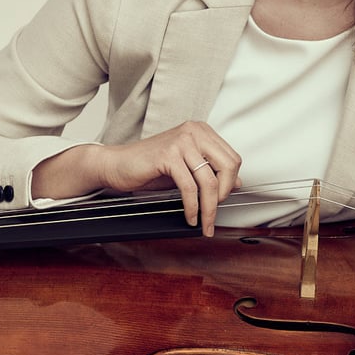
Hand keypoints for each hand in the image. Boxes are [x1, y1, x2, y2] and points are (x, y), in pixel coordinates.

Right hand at [99, 122, 241, 236]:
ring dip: (209, 207)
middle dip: (224, 196)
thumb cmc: (149, 165)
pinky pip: (189, 187)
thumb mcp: (186, 167)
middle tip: (214, 212)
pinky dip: (192, 206)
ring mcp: (181, 142)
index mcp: (201, 132)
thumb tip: (237, 183)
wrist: (117, 164)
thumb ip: (210, 172)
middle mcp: (194, 132)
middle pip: (228, 167)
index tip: (223, 200)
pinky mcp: (168, 155)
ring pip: (209, 180)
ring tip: (204, 222)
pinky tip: (190, 216)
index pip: (232, 158)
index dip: (231, 183)